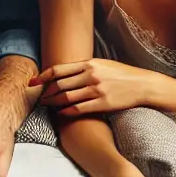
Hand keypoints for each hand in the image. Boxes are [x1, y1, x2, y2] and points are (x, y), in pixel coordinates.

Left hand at [31, 59, 158, 116]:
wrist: (142, 84)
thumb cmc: (121, 74)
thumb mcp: (102, 64)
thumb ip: (84, 67)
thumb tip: (64, 73)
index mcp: (89, 63)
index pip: (59, 69)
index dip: (43, 76)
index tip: (33, 82)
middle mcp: (91, 75)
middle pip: (60, 84)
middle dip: (46, 92)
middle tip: (39, 98)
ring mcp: (96, 90)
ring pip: (66, 98)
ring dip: (53, 103)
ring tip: (47, 106)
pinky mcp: (102, 103)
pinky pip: (79, 109)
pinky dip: (67, 112)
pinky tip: (61, 113)